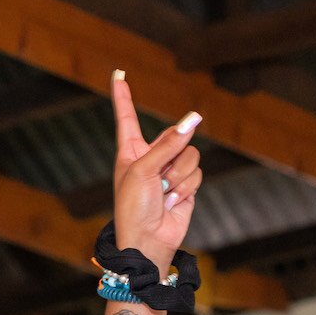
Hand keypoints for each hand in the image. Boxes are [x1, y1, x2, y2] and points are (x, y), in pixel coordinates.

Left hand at [110, 72, 201, 270]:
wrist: (147, 240)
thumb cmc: (134, 207)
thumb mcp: (144, 170)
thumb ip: (169, 143)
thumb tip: (194, 119)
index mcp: (129, 150)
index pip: (127, 116)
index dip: (123, 96)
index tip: (119, 74)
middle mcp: (150, 157)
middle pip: (174, 134)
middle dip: (173, 152)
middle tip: (161, 177)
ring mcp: (170, 170)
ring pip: (191, 154)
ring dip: (179, 176)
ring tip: (163, 193)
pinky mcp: (185, 185)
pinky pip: (197, 173)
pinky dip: (185, 189)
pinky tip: (172, 203)